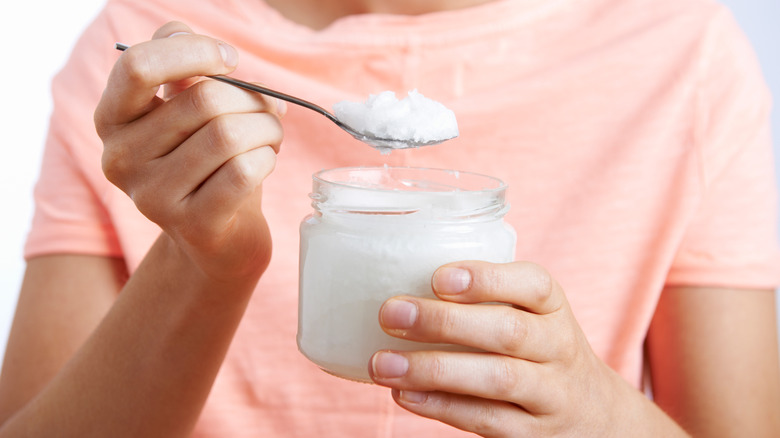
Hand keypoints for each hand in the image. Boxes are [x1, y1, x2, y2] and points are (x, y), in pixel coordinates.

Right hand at [94, 22, 284, 281]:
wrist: (218, 240)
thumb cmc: (207, 164)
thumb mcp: (188, 112)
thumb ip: (185, 69)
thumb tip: (208, 48)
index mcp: (113, 119)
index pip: (139, 66)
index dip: (194, 51)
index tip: (230, 59)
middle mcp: (122, 159)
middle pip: (203, 101)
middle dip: (252, 99)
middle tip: (268, 111)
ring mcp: (153, 197)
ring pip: (229, 135)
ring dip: (267, 128)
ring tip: (270, 137)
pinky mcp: (193, 225)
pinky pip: (244, 171)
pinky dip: (267, 158)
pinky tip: (265, 161)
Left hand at [369, 261, 661, 436]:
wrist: (592, 414)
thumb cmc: (536, 348)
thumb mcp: (529, 314)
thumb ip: (483, 297)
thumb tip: (395, 276)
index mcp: (553, 308)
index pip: (533, 286)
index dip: (487, 279)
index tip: (438, 277)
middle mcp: (557, 348)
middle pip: (509, 332)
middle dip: (445, 322)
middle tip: (391, 313)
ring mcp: (549, 394)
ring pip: (497, 379)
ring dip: (434, 369)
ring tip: (383, 363)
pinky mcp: (531, 435)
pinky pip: (486, 420)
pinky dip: (441, 406)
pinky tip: (404, 394)